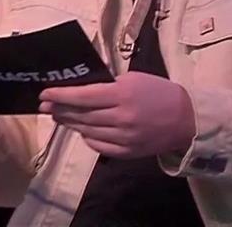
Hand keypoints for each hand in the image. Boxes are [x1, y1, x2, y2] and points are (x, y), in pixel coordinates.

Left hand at [39, 72, 195, 158]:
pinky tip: (81, 130)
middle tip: (45, 105)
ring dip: (70, 123)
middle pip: (81, 114)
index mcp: (122, 95)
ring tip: (58, 115)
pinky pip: (99, 145)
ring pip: (87, 130)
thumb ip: (105, 83)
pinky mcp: (129, 152)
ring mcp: (125, 137)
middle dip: (59, 109)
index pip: (82, 96)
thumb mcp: (132, 78)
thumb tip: (78, 84)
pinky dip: (87, 137)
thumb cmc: (157, 92)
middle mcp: (121, 117)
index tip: (44, 93)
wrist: (187, 119)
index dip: (60, 95)